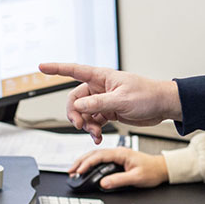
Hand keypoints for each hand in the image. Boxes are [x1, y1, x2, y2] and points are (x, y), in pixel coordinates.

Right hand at [38, 63, 181, 142]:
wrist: (163, 106)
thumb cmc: (148, 96)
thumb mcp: (122, 100)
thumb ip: (99, 103)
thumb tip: (79, 106)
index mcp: (102, 77)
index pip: (75, 70)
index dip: (57, 68)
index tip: (41, 66)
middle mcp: (100, 88)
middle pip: (75, 99)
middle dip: (74, 114)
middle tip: (80, 125)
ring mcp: (104, 101)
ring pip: (83, 113)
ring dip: (85, 125)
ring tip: (95, 133)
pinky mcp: (109, 112)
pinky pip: (93, 121)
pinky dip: (93, 130)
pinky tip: (98, 137)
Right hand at [69, 147, 168, 189]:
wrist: (162, 169)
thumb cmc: (152, 171)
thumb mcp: (137, 178)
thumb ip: (120, 180)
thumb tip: (104, 183)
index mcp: (122, 153)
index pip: (99, 156)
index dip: (87, 163)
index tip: (78, 171)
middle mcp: (118, 152)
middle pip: (94, 153)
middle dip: (81, 161)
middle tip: (70, 171)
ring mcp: (117, 155)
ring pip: (96, 156)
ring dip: (84, 162)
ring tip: (74, 170)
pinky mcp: (117, 160)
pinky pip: (101, 159)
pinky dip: (91, 163)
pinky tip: (86, 168)